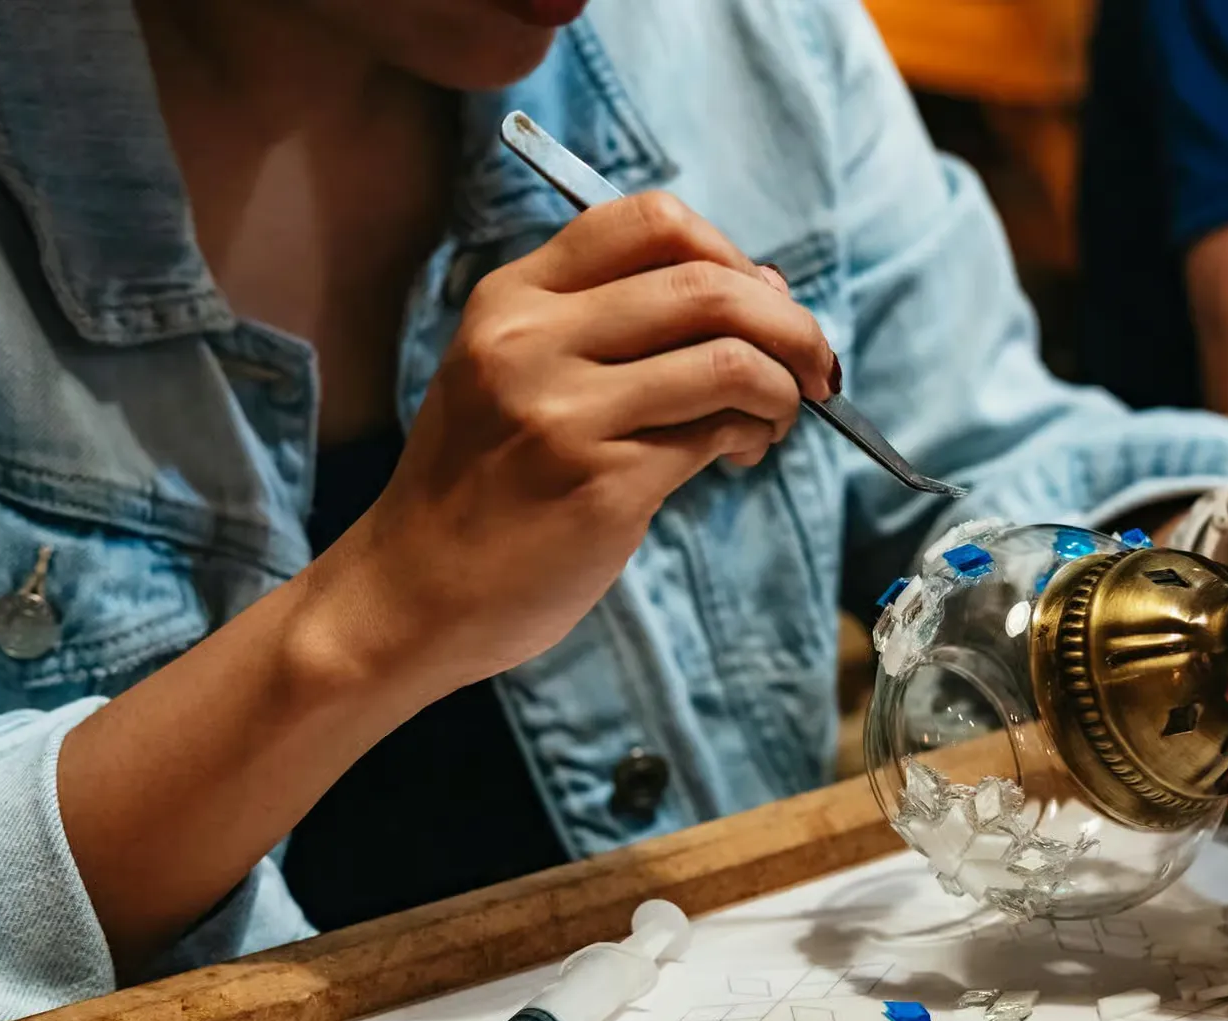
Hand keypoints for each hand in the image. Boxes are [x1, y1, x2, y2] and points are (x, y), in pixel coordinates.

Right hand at [324, 191, 836, 701]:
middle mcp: (532, 342)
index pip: (648, 220)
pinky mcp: (602, 486)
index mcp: (511, 298)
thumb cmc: (480, 485)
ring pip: (728, 359)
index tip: (759, 295)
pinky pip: (716, 432)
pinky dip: (755, 433)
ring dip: (784, 385)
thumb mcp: (511, 371)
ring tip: (778, 415)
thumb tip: (761, 289)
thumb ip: (612, 324)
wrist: (413, 592)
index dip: (728, 250)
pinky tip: (742, 452)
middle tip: (814, 364)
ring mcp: (565, 414)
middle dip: (788, 321)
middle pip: (706, 284)